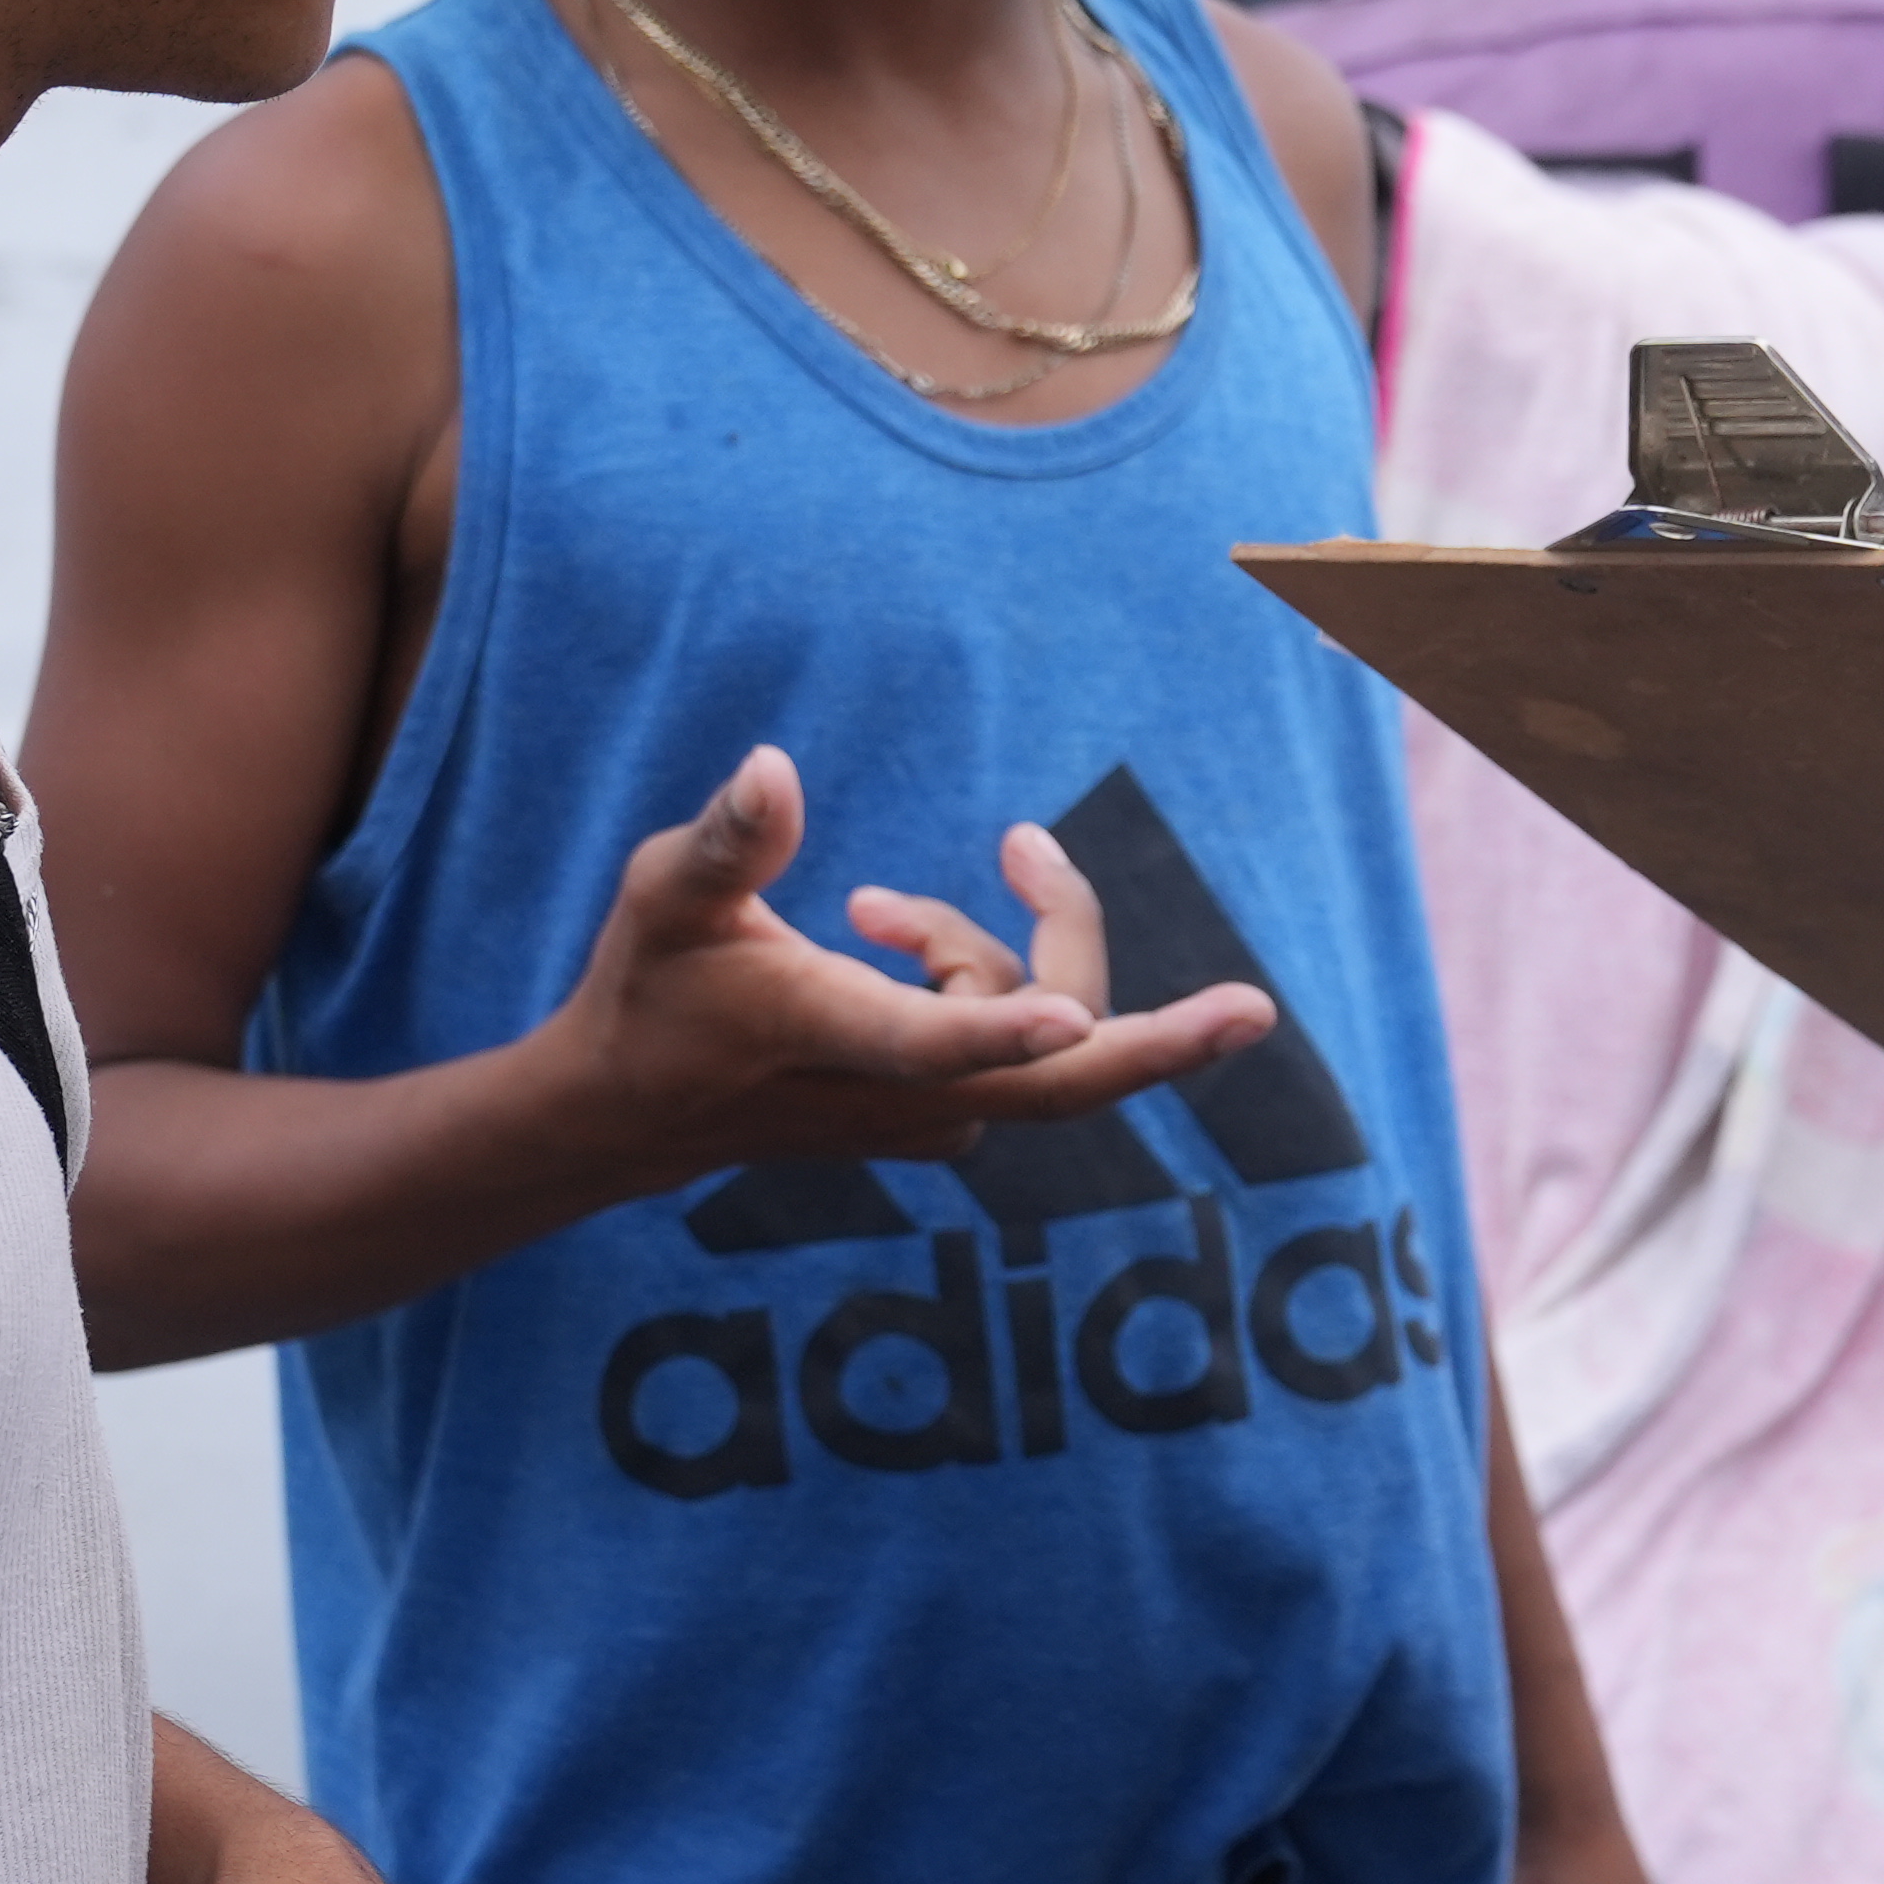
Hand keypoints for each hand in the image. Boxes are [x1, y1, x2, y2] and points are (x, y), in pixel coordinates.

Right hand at [554, 745, 1276, 1174]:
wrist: (629, 1118)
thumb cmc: (647, 989)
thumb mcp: (665, 897)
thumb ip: (730, 840)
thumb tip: (774, 765)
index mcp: (835, 1038)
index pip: (929, 1042)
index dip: (1000, 1023)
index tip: (1076, 1018)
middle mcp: (901, 1098)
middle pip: (1056, 1078)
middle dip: (1160, 1045)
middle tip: (1253, 1011)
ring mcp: (934, 1117)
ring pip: (1023, 1015)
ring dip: (975, 944)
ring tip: (862, 908)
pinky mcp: (946, 1116)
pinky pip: (1009, 1031)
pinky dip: (974, 979)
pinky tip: (876, 935)